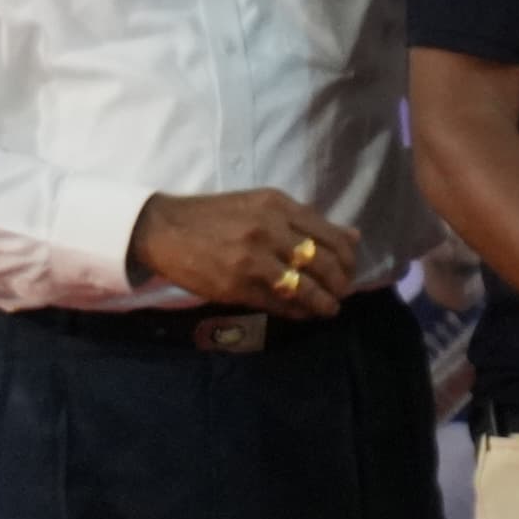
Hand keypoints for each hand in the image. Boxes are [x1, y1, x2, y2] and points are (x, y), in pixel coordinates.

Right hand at [128, 188, 359, 312]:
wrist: (165, 229)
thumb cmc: (215, 216)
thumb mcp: (261, 204)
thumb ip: (305, 220)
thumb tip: (353, 236)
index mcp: (278, 206)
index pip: (330, 235)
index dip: (348, 257)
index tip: (350, 269)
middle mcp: (269, 230)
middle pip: (323, 263)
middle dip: (341, 283)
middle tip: (343, 292)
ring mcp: (253, 260)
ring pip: (305, 288)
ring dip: (324, 302)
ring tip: (329, 308)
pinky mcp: (238, 286)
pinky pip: (279, 304)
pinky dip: (298, 311)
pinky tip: (304, 313)